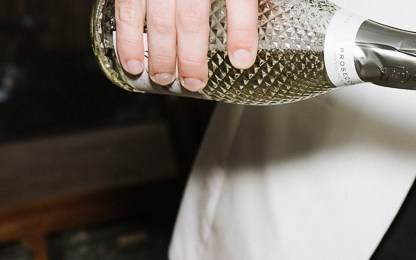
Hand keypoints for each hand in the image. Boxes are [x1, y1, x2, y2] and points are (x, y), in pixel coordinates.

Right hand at [113, 0, 258, 90]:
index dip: (241, 31)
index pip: (239, 0)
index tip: (241, 59)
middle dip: (192, 56)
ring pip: (158, 16)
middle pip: (192, 16)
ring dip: (158, 53)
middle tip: (194, 82)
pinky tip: (131, 60)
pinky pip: (127, 6)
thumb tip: (275, 25)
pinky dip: (127, 37)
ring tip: (164, 78)